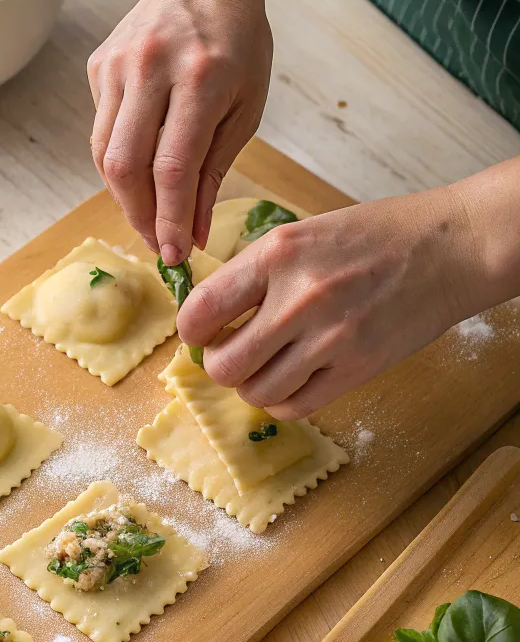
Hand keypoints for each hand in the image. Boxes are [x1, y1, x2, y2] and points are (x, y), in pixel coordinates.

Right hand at [87, 0, 271, 264]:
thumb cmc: (236, 45)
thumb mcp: (245, 108)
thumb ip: (215, 172)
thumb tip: (193, 235)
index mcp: (201, 77)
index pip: (173, 168)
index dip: (170, 219)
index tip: (175, 255)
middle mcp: (152, 68)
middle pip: (127, 166)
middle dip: (141, 216)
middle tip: (159, 243)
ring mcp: (118, 65)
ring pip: (105, 156)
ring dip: (125, 198)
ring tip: (150, 216)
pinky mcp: (98, 68)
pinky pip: (101, 133)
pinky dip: (118, 165)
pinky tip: (140, 173)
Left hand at [176, 186, 492, 419]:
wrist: (451, 249)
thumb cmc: (374, 236)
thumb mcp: (302, 234)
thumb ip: (254, 272)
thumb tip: (208, 315)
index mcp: (277, 255)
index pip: (200, 311)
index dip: (191, 332)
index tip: (200, 334)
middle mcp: (298, 299)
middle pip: (224, 365)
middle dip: (220, 365)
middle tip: (233, 354)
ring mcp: (330, 339)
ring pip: (256, 392)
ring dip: (252, 385)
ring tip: (266, 366)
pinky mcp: (357, 369)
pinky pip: (294, 406)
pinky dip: (282, 401)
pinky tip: (291, 379)